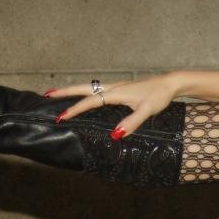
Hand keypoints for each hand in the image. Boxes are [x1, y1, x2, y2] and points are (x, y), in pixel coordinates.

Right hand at [44, 70, 218, 136]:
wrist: (171, 83)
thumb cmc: (160, 96)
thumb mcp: (147, 110)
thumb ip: (132, 122)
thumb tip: (115, 134)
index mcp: (116, 93)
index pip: (90, 102)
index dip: (75, 109)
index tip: (60, 117)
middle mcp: (113, 87)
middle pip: (83, 88)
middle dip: (65, 92)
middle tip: (46, 95)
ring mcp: (116, 87)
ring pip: (89, 88)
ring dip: (72, 91)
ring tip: (57, 95)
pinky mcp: (120, 89)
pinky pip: (96, 91)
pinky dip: (85, 93)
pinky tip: (83, 98)